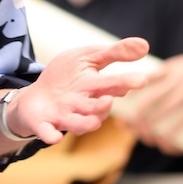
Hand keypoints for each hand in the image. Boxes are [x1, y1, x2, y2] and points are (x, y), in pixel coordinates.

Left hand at [12, 37, 150, 144]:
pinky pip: (48, 132)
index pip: (113, 85)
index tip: (140, 80)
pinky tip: (54, 137)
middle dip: (103, 105)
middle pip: (96, 107)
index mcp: (95, 88)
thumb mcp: (89, 57)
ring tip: (92, 122)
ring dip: (84, 123)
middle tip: (108, 99)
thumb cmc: (68, 76)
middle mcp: (82, 105)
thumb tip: (146, 45)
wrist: (36, 97)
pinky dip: (51, 135)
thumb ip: (115, 52)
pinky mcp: (44, 124)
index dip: (125, 83)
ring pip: (77, 123)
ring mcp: (63, 116)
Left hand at [130, 46, 182, 151]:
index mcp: (170, 68)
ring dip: (152, 129)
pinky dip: (173, 133)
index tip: (122, 109)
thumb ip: (172, 77)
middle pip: (149, 101)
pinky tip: (166, 143)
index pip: (143, 82)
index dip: (130, 97)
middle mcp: (175, 77)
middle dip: (137, 117)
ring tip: (147, 140)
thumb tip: (154, 97)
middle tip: (130, 130)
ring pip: (163, 112)